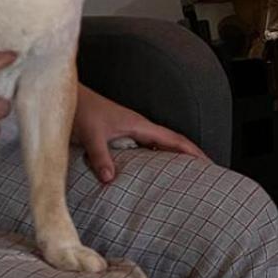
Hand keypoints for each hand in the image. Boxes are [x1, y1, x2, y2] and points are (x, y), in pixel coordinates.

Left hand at [72, 83, 206, 184]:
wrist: (68, 98)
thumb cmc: (82, 110)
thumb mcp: (91, 135)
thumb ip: (101, 156)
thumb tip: (110, 179)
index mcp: (139, 125)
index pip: (173, 139)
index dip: (192, 151)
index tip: (208, 163)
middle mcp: (139, 127)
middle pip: (171, 142)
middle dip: (189, 155)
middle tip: (206, 172)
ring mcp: (131, 130)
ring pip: (159, 145)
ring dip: (173, 157)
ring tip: (186, 174)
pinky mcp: (120, 134)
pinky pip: (145, 148)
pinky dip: (156, 157)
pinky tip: (155, 169)